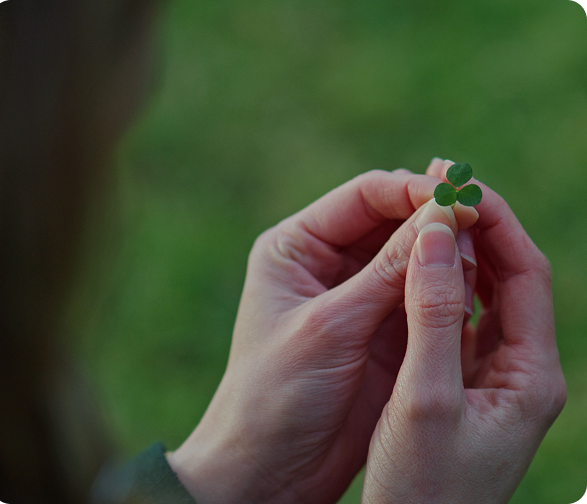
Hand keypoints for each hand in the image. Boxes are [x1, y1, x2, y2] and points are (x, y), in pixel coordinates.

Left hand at [166, 165, 477, 503]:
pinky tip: (468, 293)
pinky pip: (421, 293)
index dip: (412, 192)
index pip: (363, 196)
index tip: (460, 198)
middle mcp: (326, 262)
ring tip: (475, 260)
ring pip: (411, 255)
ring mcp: (357, 295)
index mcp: (295, 247)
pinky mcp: (381, 327)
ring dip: (444, 254)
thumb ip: (387, 271)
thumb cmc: (277, 396)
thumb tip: (441, 213)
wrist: (271, 468)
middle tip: (478, 223)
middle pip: (390, 219)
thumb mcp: (331, 326)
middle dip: (433, 220)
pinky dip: (446, 290)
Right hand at [361, 164, 566, 502]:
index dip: (494, 220)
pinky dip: (443, 285)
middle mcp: (522, 370)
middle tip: (439, 183)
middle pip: (510, 276)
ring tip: (426, 213)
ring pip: (485, 295)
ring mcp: (494, 376)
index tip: (456, 182)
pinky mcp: (466, 383)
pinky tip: (417, 268)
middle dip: (478, 226)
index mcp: (531, 373)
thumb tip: (435, 236)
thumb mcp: (425, 398)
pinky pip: (462, 318)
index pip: (525, 272)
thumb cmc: (422, 486)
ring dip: (460, 252)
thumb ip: (433, 316)